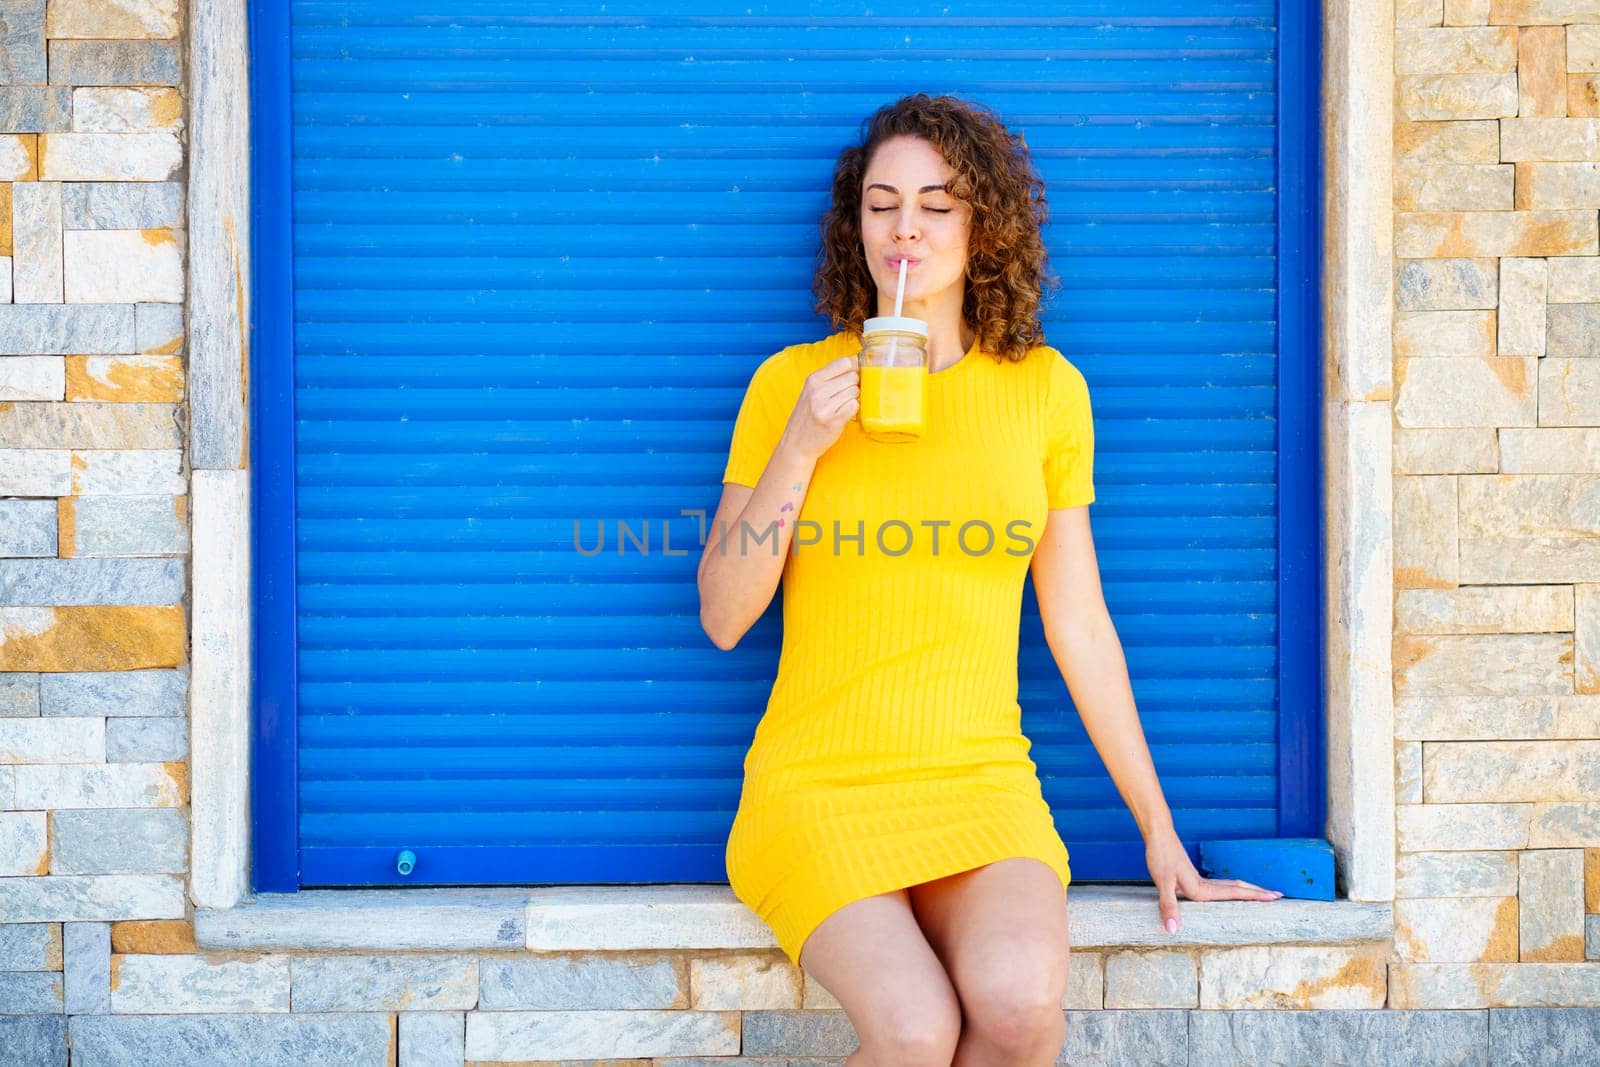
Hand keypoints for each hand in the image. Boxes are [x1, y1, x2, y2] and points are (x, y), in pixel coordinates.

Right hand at [781, 353, 858, 461]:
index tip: (855, 374)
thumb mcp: (811, 392)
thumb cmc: (807, 417)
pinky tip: (844, 414)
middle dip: (855, 385)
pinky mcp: (833, 421)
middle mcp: (817, 391)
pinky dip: (853, 410)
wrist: (796, 444)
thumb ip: (829, 378)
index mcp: (813, 380)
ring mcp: (824, 407)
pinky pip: (855, 406)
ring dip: (854, 399)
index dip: (855, 367)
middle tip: (845, 396)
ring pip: (855, 391)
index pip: (845, 362)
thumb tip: (857, 364)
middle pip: (853, 376)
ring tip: (842, 407)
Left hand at [1145, 828, 1282, 933]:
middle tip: (1278, 896)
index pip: (1235, 893)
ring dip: (1246, 890)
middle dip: (1257, 893)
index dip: (1255, 896)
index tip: (1275, 897)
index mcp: (1201, 889)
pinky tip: (1227, 893)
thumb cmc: (1160, 856)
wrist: (1158, 835)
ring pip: (1229, 886)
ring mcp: (1199, 880)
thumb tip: (1173, 929)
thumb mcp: (1162, 882)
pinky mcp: (1192, 877)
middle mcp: (1204, 885)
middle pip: (1237, 888)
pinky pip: (1217, 886)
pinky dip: (1230, 889)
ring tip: (1260, 894)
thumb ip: (1168, 906)